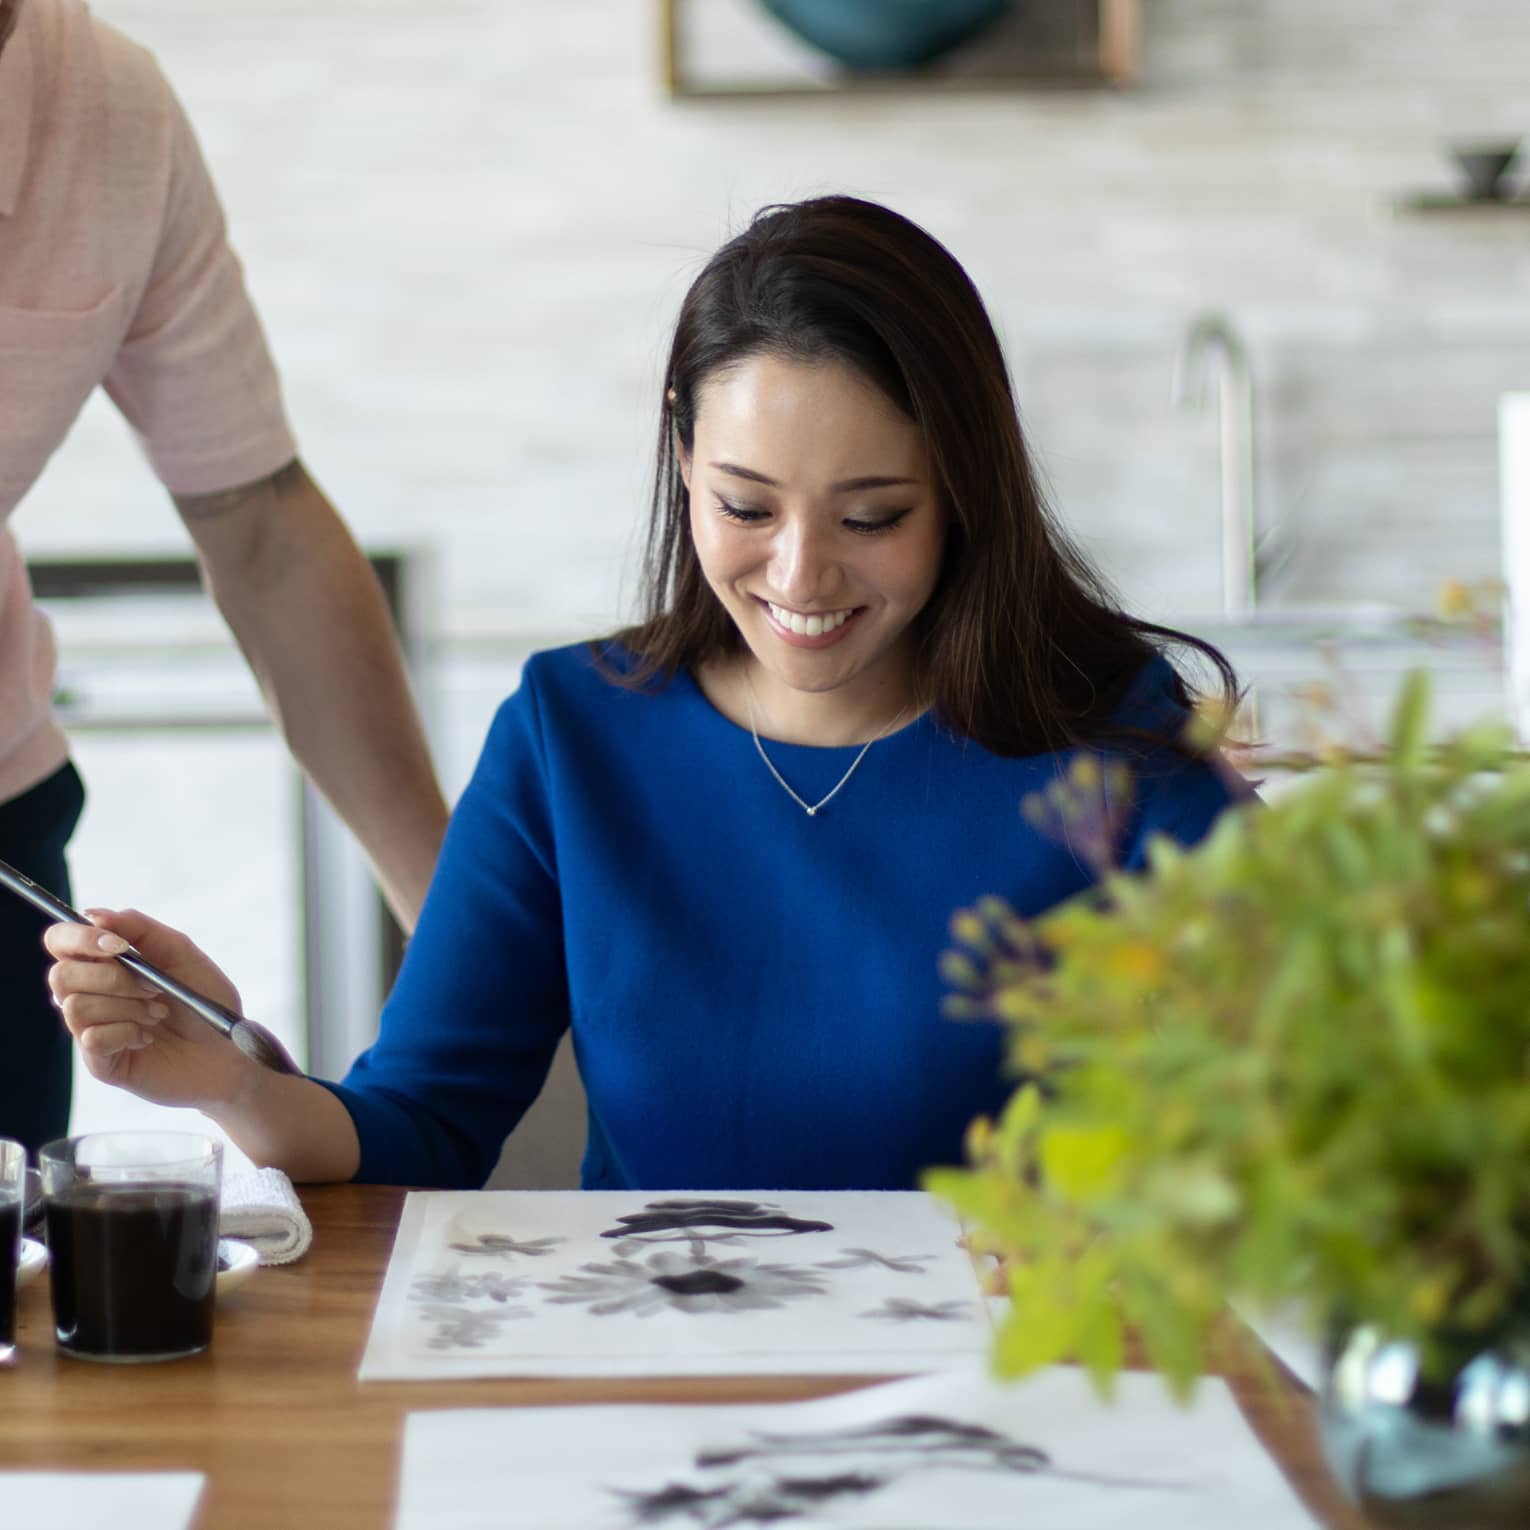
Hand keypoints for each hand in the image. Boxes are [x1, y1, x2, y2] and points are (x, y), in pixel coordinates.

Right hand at [44, 908, 254, 1108]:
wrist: (228, 1047)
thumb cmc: (204, 998)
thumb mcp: (180, 953)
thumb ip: (140, 929)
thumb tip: (94, 914)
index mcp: (103, 962)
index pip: (60, 940)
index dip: (79, 938)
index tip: (117, 945)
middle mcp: (89, 994)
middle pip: (61, 975)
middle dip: (113, 978)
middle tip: (154, 987)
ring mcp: (90, 1029)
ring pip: (77, 1007)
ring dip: (128, 1007)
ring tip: (158, 1013)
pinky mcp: (100, 1061)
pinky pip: (92, 1038)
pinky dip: (128, 1032)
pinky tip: (148, 1036)